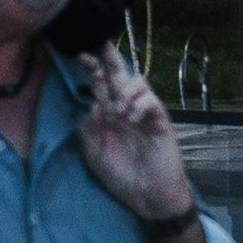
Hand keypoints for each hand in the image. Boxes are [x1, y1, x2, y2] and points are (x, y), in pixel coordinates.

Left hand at [74, 55, 192, 227]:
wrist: (146, 196)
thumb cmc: (121, 176)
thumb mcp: (94, 155)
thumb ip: (88, 130)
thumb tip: (93, 105)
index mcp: (109, 115)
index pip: (101, 86)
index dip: (93, 71)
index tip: (82, 57)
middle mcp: (126, 110)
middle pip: (120, 76)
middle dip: (111, 60)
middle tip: (103, 46)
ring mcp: (145, 114)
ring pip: (139, 83)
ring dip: (126, 90)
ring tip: (118, 112)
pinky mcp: (160, 121)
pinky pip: (152, 101)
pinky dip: (139, 104)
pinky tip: (131, 118)